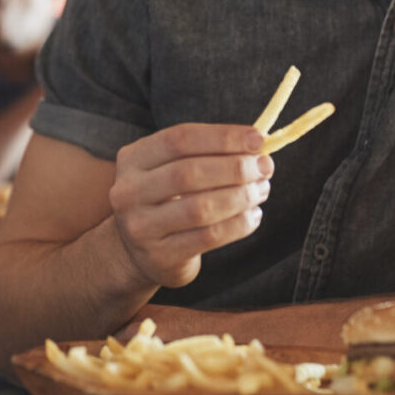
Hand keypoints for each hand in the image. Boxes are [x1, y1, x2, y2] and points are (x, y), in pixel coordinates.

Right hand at [108, 123, 272, 289]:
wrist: (140, 252)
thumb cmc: (168, 200)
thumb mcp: (173, 169)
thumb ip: (207, 154)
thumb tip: (257, 145)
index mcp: (133, 159)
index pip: (179, 139)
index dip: (222, 137)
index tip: (257, 139)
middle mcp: (129, 191)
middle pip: (189, 172)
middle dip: (236, 167)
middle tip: (265, 167)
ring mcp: (140, 227)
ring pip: (201, 208)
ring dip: (241, 196)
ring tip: (261, 190)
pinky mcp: (159, 257)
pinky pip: (209, 237)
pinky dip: (239, 224)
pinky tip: (253, 216)